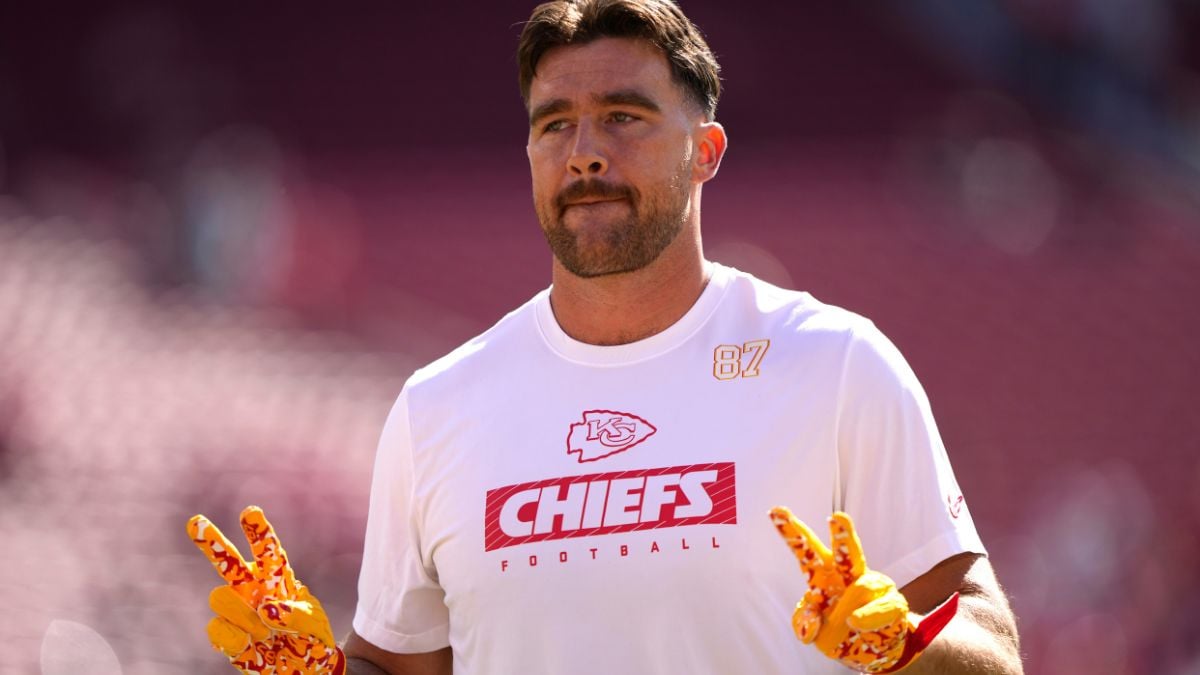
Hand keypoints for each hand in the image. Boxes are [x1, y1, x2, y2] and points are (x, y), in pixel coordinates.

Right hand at [188, 506, 344, 674]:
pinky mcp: (226, 637)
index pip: (268, 551)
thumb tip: (265, 609)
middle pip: (227, 562)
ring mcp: (236, 612)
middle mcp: (252, 590)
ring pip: (220, 597)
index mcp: (277, 579)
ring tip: (265, 634)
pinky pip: (216, 629)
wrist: (304, 671)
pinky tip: (251, 646)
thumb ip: (296, 616)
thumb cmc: (312, 640)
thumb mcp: (315, 625)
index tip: (250, 512)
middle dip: (211, 542)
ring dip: (243, 616)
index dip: (258, 532)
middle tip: (195, 522)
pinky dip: (235, 638)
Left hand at [769, 507, 957, 672]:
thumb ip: (805, 623)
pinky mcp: (892, 602)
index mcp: (823, 577)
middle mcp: (848, 575)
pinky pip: (880, 608)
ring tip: (849, 622)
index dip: (791, 533)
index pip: (806, 552)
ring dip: (851, 605)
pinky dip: (868, 618)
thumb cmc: (840, 633)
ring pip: (864, 582)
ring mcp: (872, 586)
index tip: (774, 510)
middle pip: (841, 551)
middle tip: (838, 516)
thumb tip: (811, 619)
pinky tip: (857, 623)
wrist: (876, 652)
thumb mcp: (814, 632)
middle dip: (841, 533)